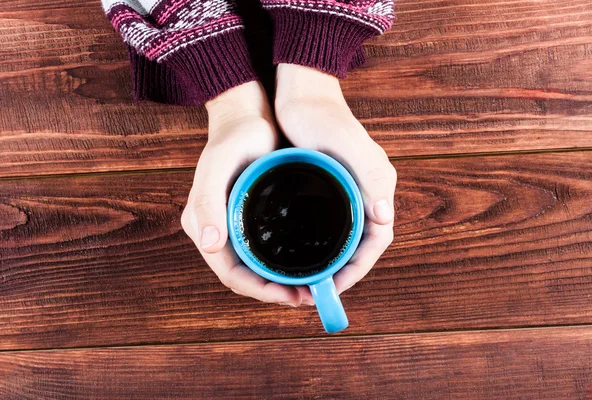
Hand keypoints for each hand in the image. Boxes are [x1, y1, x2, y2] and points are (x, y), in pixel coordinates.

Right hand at [181, 81, 305, 306]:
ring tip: (311, 285)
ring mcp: (235, 226)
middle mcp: (218, 232)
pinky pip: (266, 251)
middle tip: (308, 295)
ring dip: (281, 282)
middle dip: (275, 292)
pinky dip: (283, 263)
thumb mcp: (217, 166)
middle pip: (246, 277)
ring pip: (257, 267)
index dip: (260, 291)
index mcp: (205, 227)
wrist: (247, 117)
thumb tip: (211, 246)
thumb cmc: (232, 139)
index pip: (232, 274)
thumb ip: (208, 202)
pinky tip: (306, 262)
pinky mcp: (252, 218)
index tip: (291, 296)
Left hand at [275, 64, 395, 296]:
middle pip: (362, 243)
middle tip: (319, 289)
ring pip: (345, 236)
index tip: (335, 286)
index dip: (359, 267)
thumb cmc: (321, 116)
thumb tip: (385, 216)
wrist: (301, 92)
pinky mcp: (328, 186)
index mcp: (377, 186)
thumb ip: (370, 176)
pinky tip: (301, 249)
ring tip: (311, 277)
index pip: (377, 240)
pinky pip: (330, 222)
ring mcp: (347, 190)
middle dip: (346, 270)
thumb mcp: (346, 144)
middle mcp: (366, 191)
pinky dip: (320, 241)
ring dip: (333, 259)